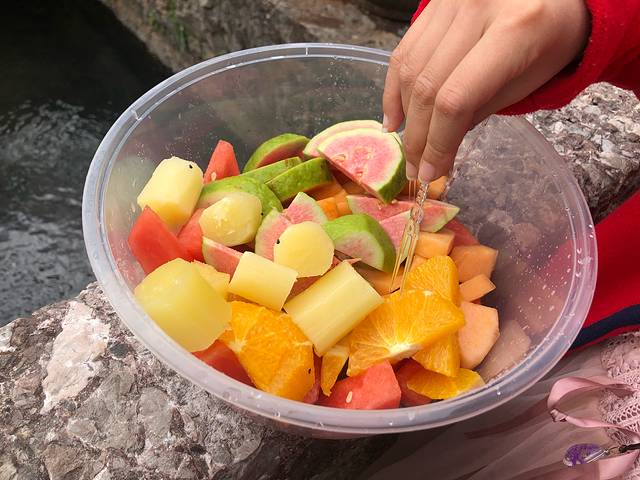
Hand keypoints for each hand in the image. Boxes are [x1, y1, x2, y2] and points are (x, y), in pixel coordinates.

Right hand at [383, 0, 589, 180]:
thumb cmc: (549, 40)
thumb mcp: (526, 81)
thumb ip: (478, 111)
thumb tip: (436, 151)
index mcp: (515, 30)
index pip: (457, 99)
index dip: (438, 142)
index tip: (430, 173)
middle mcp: (477, 7)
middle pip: (428, 87)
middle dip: (418, 137)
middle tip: (416, 168)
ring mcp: (451, 0)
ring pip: (410, 70)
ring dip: (404, 116)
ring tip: (407, 146)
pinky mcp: (434, 1)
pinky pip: (404, 50)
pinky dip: (394, 87)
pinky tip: (395, 115)